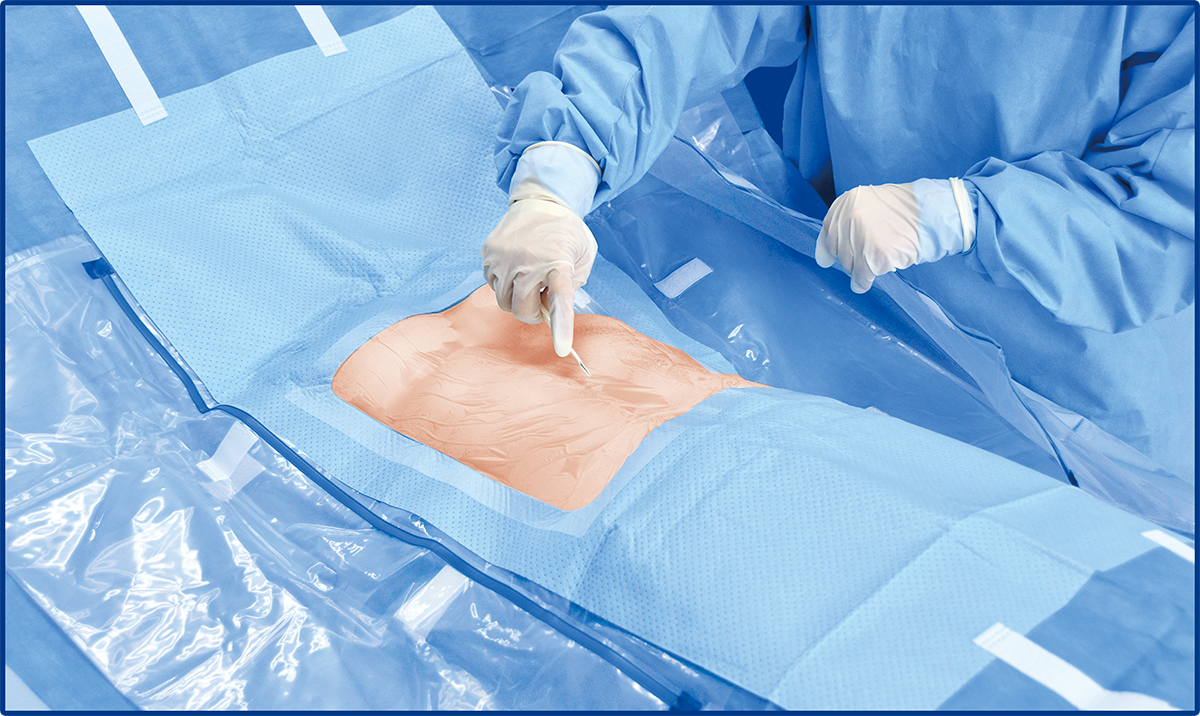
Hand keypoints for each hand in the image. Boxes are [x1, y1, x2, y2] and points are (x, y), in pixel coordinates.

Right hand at [481, 197, 596, 356]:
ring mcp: (504, 257)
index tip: (562, 349)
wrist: (540, 201)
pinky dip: (503, 284)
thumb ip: (574, 284)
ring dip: (517, 298)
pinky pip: (491, 285)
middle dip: (533, 312)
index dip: (561, 327)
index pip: (560, 301)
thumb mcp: (584, 255)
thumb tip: (548, 306)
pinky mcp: (488, 253)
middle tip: (542, 295)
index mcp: (558, 264)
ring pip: (504, 301)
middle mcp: (528, 262)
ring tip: (529, 279)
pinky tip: (515, 268)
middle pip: (522, 311)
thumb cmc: (566, 232)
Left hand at [815, 179, 974, 292]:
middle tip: (866, 258)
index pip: (828, 231)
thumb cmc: (907, 211)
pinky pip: (862, 276)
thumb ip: (847, 225)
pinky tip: (867, 282)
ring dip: (859, 270)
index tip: (833, 257)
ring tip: (876, 262)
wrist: (936, 213)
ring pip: (849, 264)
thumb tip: (822, 259)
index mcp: (848, 200)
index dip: (833, 247)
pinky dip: (863, 282)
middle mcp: (851, 215)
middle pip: (838, 250)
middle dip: (849, 259)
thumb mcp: (872, 206)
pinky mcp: (876, 254)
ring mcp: (863, 235)